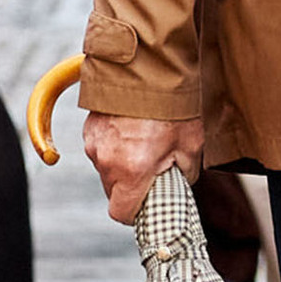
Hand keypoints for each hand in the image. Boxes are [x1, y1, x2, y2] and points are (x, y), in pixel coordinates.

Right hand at [80, 113, 203, 227]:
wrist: (149, 66)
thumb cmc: (173, 106)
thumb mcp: (191, 145)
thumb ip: (183, 173)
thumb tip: (178, 182)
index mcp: (132, 171)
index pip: (121, 212)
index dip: (135, 215)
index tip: (146, 207)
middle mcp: (107, 161)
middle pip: (113, 191)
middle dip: (131, 188)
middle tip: (152, 171)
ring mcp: (94, 143)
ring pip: (106, 169)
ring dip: (121, 165)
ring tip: (144, 143)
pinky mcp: (89, 127)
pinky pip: (101, 148)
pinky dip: (114, 146)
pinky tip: (132, 129)